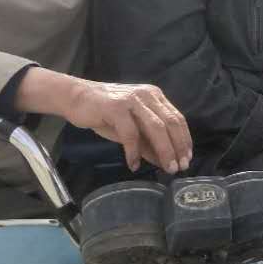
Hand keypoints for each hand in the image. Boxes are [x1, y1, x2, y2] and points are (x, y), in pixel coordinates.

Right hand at [19, 69, 191, 174]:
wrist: (76, 98)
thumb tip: (164, 161)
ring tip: (165, 168)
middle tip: (178, 168)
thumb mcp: (131, 129)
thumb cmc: (105, 114)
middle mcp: (148, 95)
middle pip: (170, 123)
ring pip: (156, 127)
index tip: (187, 158)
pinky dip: (134, 151)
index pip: (177, 118)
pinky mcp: (116, 107)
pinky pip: (131, 133)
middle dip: (177, 148)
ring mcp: (132, 99)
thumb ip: (148, 142)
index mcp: (155, 97)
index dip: (184, 139)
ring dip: (163, 150)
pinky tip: (133, 164)